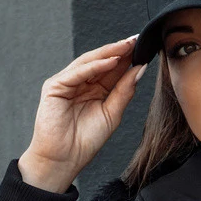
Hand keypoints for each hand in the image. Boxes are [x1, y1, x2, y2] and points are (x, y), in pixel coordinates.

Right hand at [21, 35, 148, 187]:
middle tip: (137, 41)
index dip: (127, 60)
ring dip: (109, 53)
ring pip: (89, 62)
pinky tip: (111, 61)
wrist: (64, 159)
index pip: (112, 70)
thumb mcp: (112, 114)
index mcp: (95, 91)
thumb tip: (140, 69)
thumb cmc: (85, 141)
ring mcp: (67, 83)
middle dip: (119, 51)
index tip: (144, 49)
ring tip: (127, 46)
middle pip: (101, 62)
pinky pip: (77, 72)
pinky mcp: (55, 86)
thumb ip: (124, 92)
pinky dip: (94, 66)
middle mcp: (81, 84)